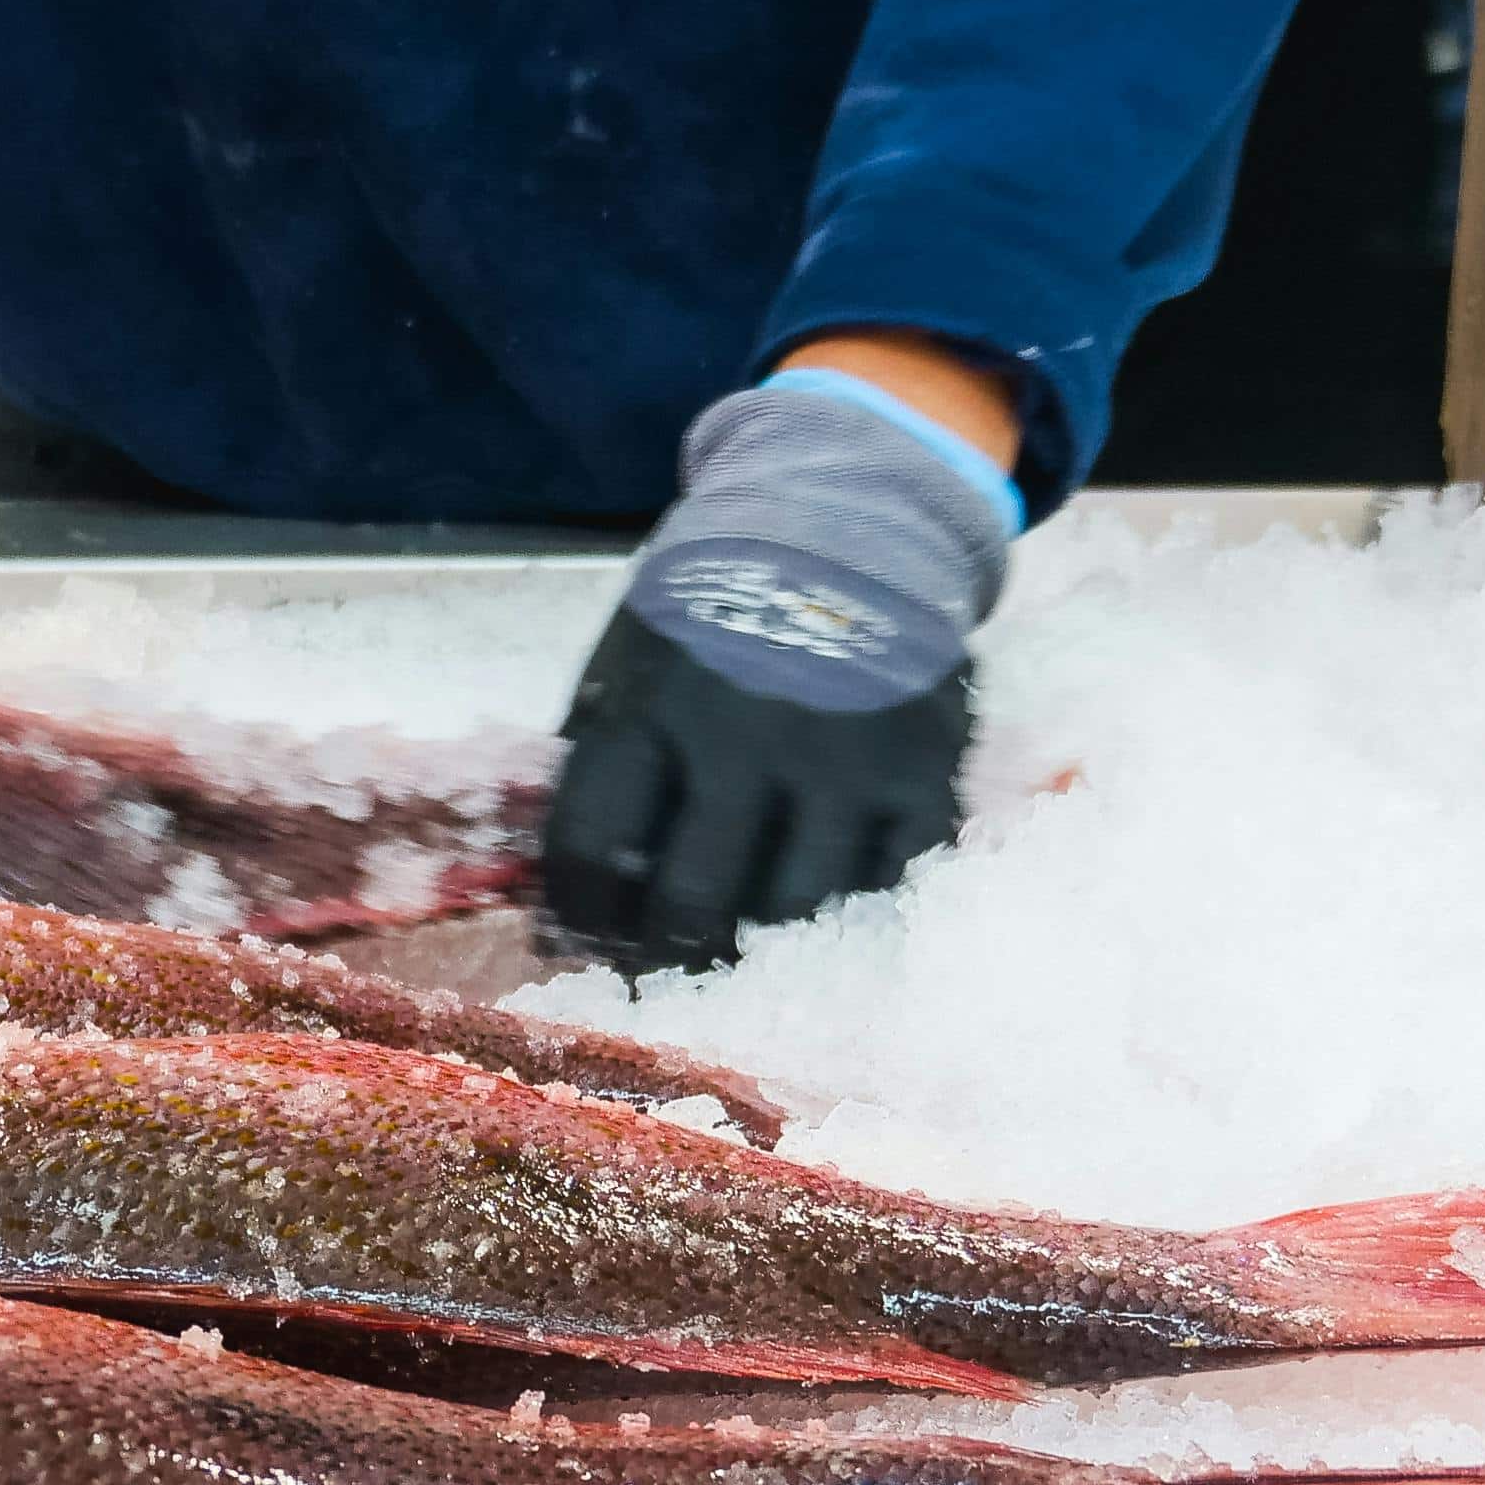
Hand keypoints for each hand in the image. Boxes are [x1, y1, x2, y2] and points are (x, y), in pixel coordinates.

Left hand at [539, 366, 1013, 969]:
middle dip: (666, 954)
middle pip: (691, 903)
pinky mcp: (922, 771)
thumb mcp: (629, 657)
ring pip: (793, 915)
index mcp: (651, 701)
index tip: (585, 939)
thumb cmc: (716, 609)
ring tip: (742, 947)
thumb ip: (597, 761)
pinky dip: (849, 917)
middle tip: (666, 963)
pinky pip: (885, 891)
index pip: (589, 850)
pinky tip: (822, 912)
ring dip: (760, 948)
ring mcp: (842, 757)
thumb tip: (562, 898)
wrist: (850, 520)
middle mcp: (746, 733)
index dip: (577, 918)